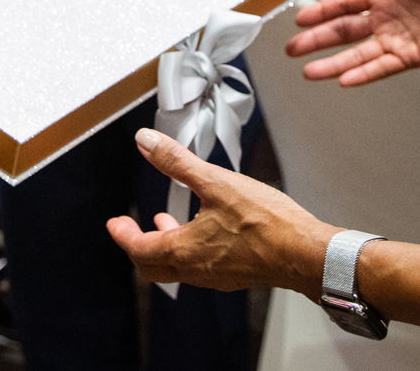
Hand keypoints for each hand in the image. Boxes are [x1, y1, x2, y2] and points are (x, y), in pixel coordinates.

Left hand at [107, 128, 334, 297]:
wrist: (304, 253)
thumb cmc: (266, 222)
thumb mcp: (216, 182)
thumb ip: (177, 162)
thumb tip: (146, 142)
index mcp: (184, 250)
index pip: (140, 249)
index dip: (124, 235)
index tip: (115, 224)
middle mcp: (196, 270)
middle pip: (153, 267)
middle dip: (139, 246)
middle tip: (132, 230)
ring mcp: (216, 277)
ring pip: (177, 269)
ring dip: (165, 247)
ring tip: (167, 224)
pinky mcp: (235, 275)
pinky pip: (200, 269)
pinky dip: (189, 251)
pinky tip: (204, 230)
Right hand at [286, 0, 419, 84]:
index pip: (345, 5)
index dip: (322, 12)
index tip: (300, 19)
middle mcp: (387, 19)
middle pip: (344, 32)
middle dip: (316, 41)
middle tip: (293, 49)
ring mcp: (398, 39)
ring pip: (357, 54)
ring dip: (333, 63)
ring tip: (309, 72)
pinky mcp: (412, 57)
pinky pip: (382, 67)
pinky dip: (362, 74)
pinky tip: (343, 79)